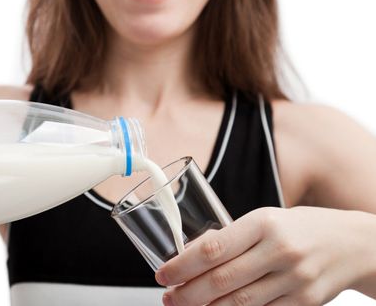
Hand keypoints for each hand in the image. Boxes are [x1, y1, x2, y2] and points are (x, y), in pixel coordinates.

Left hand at [156, 207, 374, 305]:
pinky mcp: (305, 302)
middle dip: (187, 293)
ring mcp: (295, 279)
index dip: (182, 265)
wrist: (353, 244)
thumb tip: (191, 254)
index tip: (162, 274)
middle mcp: (280, 250)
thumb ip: (232, 237)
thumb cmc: (301, 227)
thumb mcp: (265, 219)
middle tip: (168, 297)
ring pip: (239, 303)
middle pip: (222, 280)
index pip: (213, 247)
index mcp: (264, 222)